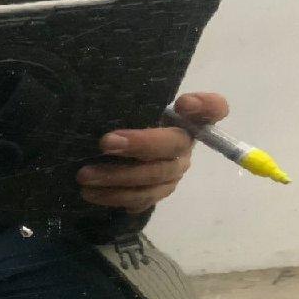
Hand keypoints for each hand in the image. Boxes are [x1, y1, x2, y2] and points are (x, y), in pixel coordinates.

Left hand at [77, 92, 228, 213]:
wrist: (121, 152)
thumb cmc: (130, 120)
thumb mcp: (134, 105)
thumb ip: (138, 98)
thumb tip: (149, 100)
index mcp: (186, 121)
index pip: (213, 109)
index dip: (205, 106)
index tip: (182, 103)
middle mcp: (184, 149)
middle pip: (171, 148)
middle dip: (137, 146)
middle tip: (104, 143)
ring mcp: (172, 175)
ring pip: (152, 181)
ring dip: (117, 181)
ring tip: (84, 178)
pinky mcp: (156, 194)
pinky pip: (139, 201)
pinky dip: (115, 198)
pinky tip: (93, 194)